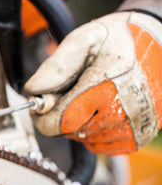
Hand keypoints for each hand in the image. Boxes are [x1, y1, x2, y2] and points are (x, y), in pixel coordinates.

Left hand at [24, 12, 161, 154]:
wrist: (158, 44)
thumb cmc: (119, 40)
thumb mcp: (84, 39)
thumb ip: (57, 66)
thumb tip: (34, 90)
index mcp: (105, 89)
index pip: (57, 123)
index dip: (43, 112)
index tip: (44, 98)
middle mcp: (121, 115)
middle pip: (67, 132)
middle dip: (61, 113)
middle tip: (73, 90)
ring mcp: (131, 130)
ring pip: (82, 138)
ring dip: (77, 121)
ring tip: (91, 95)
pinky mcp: (136, 138)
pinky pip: (99, 145)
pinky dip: (92, 130)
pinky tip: (101, 109)